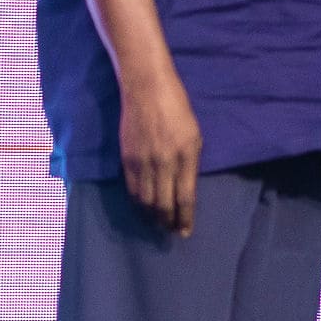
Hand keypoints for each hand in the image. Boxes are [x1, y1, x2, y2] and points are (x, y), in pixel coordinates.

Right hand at [117, 66, 202, 235]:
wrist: (147, 89)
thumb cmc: (177, 109)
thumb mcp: (194, 135)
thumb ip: (190, 163)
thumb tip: (184, 188)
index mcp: (186, 156)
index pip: (185, 198)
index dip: (185, 218)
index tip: (185, 232)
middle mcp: (164, 163)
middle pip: (164, 204)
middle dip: (168, 221)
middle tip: (170, 231)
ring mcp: (143, 161)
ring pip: (146, 200)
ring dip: (152, 215)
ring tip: (157, 222)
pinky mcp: (127, 158)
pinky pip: (132, 188)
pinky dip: (138, 201)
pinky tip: (143, 206)